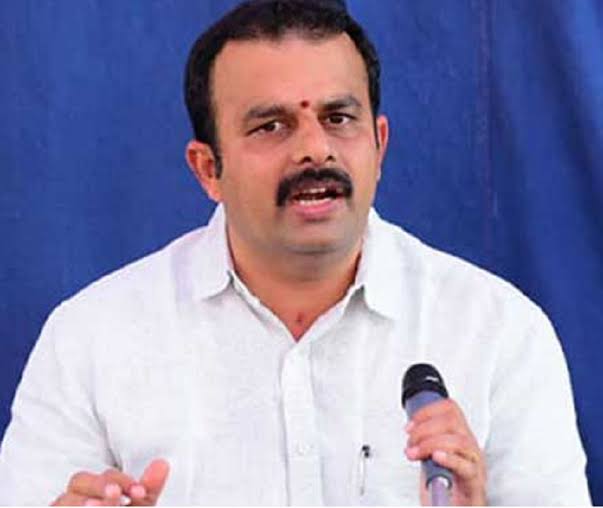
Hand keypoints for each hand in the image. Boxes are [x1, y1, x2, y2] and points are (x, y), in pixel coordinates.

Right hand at [52, 459, 169, 505]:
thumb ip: (148, 491)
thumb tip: (162, 463)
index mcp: (98, 492)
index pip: (108, 476)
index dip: (124, 481)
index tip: (140, 492)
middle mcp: (76, 500)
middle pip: (79, 481)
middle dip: (98, 485)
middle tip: (116, 496)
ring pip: (61, 501)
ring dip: (80, 502)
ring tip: (97, 507)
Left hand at [405, 399, 485, 505]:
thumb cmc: (446, 489)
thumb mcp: (433, 459)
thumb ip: (425, 444)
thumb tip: (410, 432)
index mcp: (460, 438)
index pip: (450, 409)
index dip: (427, 411)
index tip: (410, 426)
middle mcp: (469, 448)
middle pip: (453, 421)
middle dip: (425, 428)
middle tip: (410, 443)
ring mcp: (475, 465)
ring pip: (460, 441)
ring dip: (431, 443)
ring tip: (415, 453)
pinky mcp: (475, 484)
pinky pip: (467, 468)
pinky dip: (450, 459)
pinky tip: (436, 458)